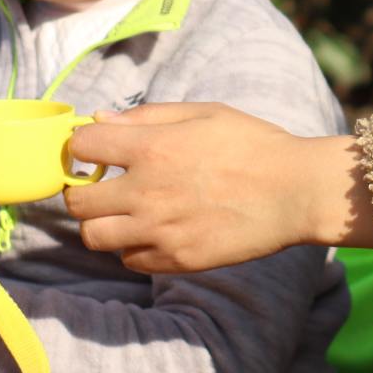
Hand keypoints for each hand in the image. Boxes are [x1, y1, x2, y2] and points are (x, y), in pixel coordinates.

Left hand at [65, 103, 372, 274]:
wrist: (295, 191)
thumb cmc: (254, 144)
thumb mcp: (204, 112)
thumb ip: (148, 116)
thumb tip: (100, 121)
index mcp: (152, 148)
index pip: (81, 147)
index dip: (82, 146)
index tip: (94, 150)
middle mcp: (147, 192)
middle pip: (77, 201)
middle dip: (84, 190)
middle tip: (104, 185)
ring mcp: (160, 231)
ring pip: (94, 237)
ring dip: (102, 222)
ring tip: (125, 212)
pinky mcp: (177, 259)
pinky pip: (129, 259)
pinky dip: (133, 246)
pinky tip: (154, 230)